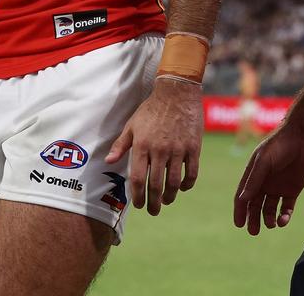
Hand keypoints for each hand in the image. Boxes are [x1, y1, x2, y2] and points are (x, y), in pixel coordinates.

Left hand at [106, 77, 202, 215]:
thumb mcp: (132, 125)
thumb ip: (121, 145)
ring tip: (166, 201)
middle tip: (153, 211)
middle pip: (156, 185)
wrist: (177, 93)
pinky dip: (187, 184)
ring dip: (170, 196)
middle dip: (153, 202)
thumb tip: (109, 161)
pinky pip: (192, 173)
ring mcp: (178, 150)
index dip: (137, 195)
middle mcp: (159, 150)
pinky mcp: (193, 148)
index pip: (138, 178)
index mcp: (142, 145)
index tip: (138, 205)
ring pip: (174, 182)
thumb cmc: (151, 109)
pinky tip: (182, 188)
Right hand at [234, 124, 303, 234]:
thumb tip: (242, 199)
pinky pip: (286, 208)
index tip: (239, 224)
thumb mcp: (263, 162)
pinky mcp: (292, 191)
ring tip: (271, 224)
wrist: (302, 140)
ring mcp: (278, 188)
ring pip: (270, 209)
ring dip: (269, 219)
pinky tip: (283, 219)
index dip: (239, 210)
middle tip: (253, 232)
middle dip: (253, 219)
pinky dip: (284, 216)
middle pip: (255, 206)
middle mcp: (263, 183)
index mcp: (253, 175)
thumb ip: (254, 180)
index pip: (243, 196)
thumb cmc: (279, 146)